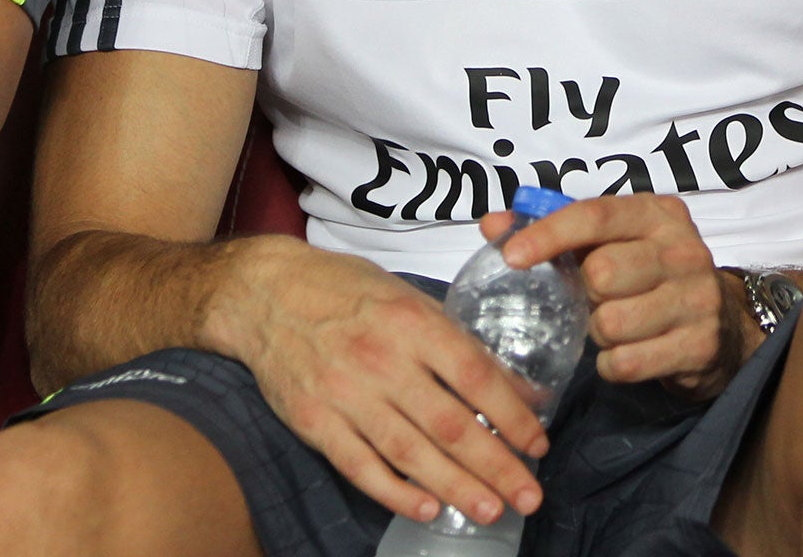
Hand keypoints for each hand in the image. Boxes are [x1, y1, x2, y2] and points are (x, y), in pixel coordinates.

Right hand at [216, 240, 548, 526]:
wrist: (265, 293)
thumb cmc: (346, 291)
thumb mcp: (409, 299)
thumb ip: (459, 343)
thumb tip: (516, 387)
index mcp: (411, 322)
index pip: (474, 375)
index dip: (511, 415)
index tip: (537, 444)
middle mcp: (381, 359)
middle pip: (449, 424)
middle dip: (495, 466)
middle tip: (528, 496)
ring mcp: (345, 394)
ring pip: (410, 452)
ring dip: (455, 486)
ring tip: (491, 510)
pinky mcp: (315, 421)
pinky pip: (360, 466)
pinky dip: (394, 491)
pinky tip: (426, 508)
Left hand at [493, 193, 744, 397]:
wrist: (722, 325)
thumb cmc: (650, 275)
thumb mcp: (612, 242)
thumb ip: (555, 230)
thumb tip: (491, 225)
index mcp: (657, 214)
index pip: (593, 215)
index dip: (548, 235)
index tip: (511, 257)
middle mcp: (683, 250)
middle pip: (601, 274)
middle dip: (585, 294)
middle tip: (595, 299)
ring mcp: (698, 298)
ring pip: (612, 322)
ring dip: (599, 333)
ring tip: (615, 326)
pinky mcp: (701, 344)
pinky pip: (627, 362)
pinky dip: (615, 364)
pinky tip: (628, 352)